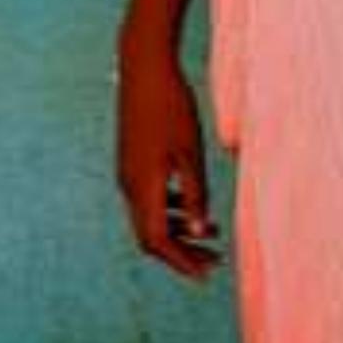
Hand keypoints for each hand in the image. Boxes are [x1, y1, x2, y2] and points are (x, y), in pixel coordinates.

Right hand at [115, 36, 222, 282]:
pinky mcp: (131, 162)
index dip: (182, 261)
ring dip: (179, 232)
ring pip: (149, 218)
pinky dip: (171, 211)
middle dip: (183, 253)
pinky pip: (148, 199)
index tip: (207, 273)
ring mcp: (127, 174)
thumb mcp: (191, 153)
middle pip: (151, 236)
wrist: (144, 69)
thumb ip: (196, 194)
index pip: (157, 241)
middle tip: (216, 262)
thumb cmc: (172, 107)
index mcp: (143, 186)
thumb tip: (200, 231)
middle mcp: (129, 185)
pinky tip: (195, 208)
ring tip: (213, 237)